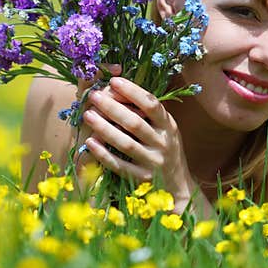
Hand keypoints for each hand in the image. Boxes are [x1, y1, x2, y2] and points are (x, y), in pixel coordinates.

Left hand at [79, 76, 197, 212]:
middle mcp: (164, 143)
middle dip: (112, 107)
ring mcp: (154, 162)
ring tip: (88, 115)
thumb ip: (147, 113)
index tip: (114, 80)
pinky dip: (104, 154)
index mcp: (169, 126)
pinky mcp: (143, 179)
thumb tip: (119, 89)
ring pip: (126, 144)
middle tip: (93, 96)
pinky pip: (120, 166)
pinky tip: (90, 143)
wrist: (178, 187)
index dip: (132, 91)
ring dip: (104, 128)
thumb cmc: (164, 150)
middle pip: (135, 123)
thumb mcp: (164, 129)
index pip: (151, 104)